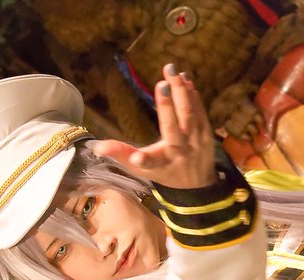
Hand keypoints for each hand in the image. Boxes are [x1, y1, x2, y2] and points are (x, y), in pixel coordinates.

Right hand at [92, 64, 215, 189]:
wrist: (199, 183)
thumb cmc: (164, 171)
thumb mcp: (142, 169)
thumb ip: (121, 154)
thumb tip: (97, 146)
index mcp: (159, 164)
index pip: (148, 164)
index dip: (141, 161)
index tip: (135, 159)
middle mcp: (178, 153)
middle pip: (172, 128)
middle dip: (167, 106)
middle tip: (162, 82)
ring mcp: (195, 143)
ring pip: (189, 115)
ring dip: (181, 91)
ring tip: (171, 70)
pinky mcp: (206, 134)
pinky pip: (199, 111)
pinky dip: (192, 95)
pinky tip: (185, 79)